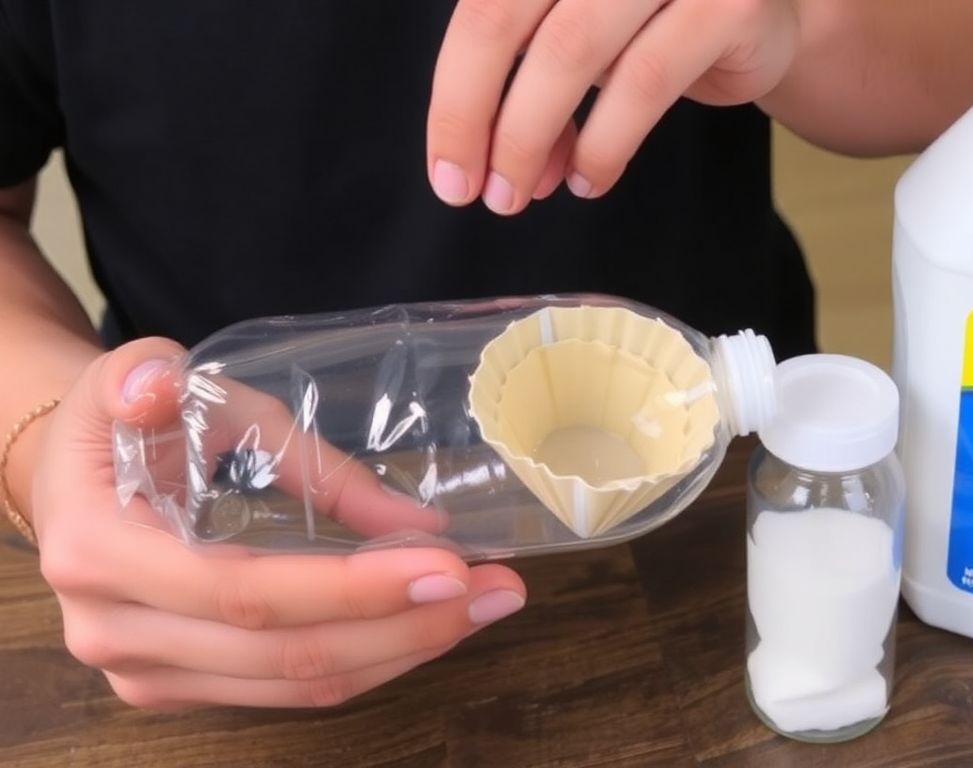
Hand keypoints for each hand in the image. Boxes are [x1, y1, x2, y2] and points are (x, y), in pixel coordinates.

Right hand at [29, 339, 525, 709]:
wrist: (68, 471)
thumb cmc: (133, 420)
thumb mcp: (195, 392)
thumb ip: (283, 437)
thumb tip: (404, 511)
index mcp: (102, 550)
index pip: (246, 594)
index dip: (353, 589)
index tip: (449, 566)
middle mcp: (115, 630)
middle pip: (283, 656)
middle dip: (405, 627)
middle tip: (498, 590)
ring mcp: (143, 672)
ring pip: (295, 687)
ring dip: (401, 651)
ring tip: (484, 606)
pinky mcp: (176, 686)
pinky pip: (284, 690)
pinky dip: (366, 659)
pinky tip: (424, 625)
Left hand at [426, 0, 799, 213]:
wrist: (760, 13)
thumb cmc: (653, 21)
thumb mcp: (578, 40)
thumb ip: (530, 86)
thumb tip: (492, 166)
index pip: (480, 9)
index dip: (453, 95)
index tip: (448, 171)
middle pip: (505, 19)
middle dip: (481, 119)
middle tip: (479, 191)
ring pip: (572, 52)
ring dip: (534, 138)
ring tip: (525, 192)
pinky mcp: (727, 2)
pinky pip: (645, 83)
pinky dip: (606, 143)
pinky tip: (590, 177)